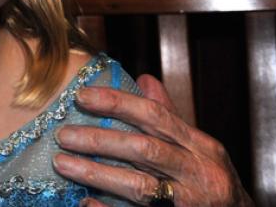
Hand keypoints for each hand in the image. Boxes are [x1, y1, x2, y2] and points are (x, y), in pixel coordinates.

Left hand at [52, 74, 252, 205]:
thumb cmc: (213, 185)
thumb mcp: (200, 149)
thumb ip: (170, 118)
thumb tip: (144, 80)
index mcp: (201, 147)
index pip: (155, 116)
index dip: (117, 103)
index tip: (81, 96)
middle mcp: (197, 173)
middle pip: (144, 150)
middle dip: (99, 140)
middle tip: (64, 134)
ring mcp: (189, 203)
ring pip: (139, 186)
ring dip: (96, 173)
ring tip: (62, 164)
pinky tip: (85, 202)